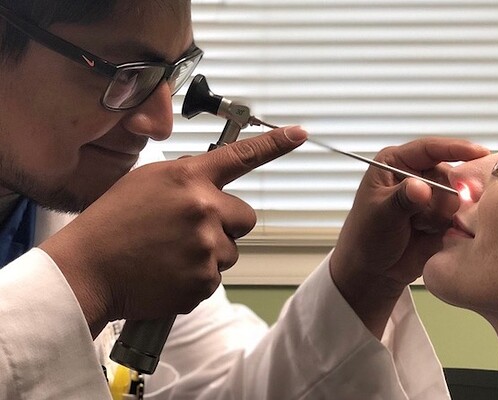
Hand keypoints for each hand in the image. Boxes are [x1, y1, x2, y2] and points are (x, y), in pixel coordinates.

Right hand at [40, 127, 306, 336]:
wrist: (86, 270)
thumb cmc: (112, 223)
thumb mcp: (146, 182)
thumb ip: (186, 179)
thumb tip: (212, 184)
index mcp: (189, 178)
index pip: (241, 156)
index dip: (274, 143)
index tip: (300, 133)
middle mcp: (204, 208)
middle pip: (246, 217)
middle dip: (228, 224)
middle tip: (192, 232)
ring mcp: (207, 246)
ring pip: (231, 250)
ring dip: (210, 253)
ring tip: (169, 255)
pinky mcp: (204, 280)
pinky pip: (215, 277)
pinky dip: (196, 278)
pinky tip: (167, 273)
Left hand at [330, 137, 488, 336]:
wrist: (375, 271)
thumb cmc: (367, 236)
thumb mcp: (381, 215)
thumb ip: (402, 199)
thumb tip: (422, 187)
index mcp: (397, 163)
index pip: (429, 149)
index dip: (455, 148)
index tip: (478, 152)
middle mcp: (418, 174)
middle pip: (451, 175)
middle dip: (444, 197)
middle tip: (422, 218)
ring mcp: (433, 196)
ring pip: (458, 198)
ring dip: (442, 217)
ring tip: (419, 228)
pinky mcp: (444, 217)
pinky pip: (462, 217)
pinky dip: (453, 228)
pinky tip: (436, 237)